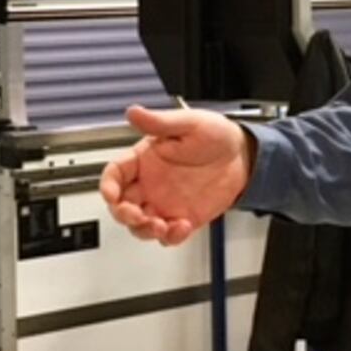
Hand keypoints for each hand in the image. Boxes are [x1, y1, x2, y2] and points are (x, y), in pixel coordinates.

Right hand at [99, 105, 254, 245]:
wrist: (243, 156)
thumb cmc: (216, 134)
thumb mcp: (188, 123)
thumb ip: (159, 122)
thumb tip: (134, 113)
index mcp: (144, 159)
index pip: (114, 174)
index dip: (107, 185)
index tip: (111, 194)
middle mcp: (150, 183)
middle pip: (121, 205)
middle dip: (123, 214)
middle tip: (136, 215)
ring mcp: (165, 202)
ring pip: (140, 225)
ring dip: (144, 230)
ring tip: (160, 225)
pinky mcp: (182, 218)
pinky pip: (168, 235)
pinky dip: (170, 237)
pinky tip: (181, 226)